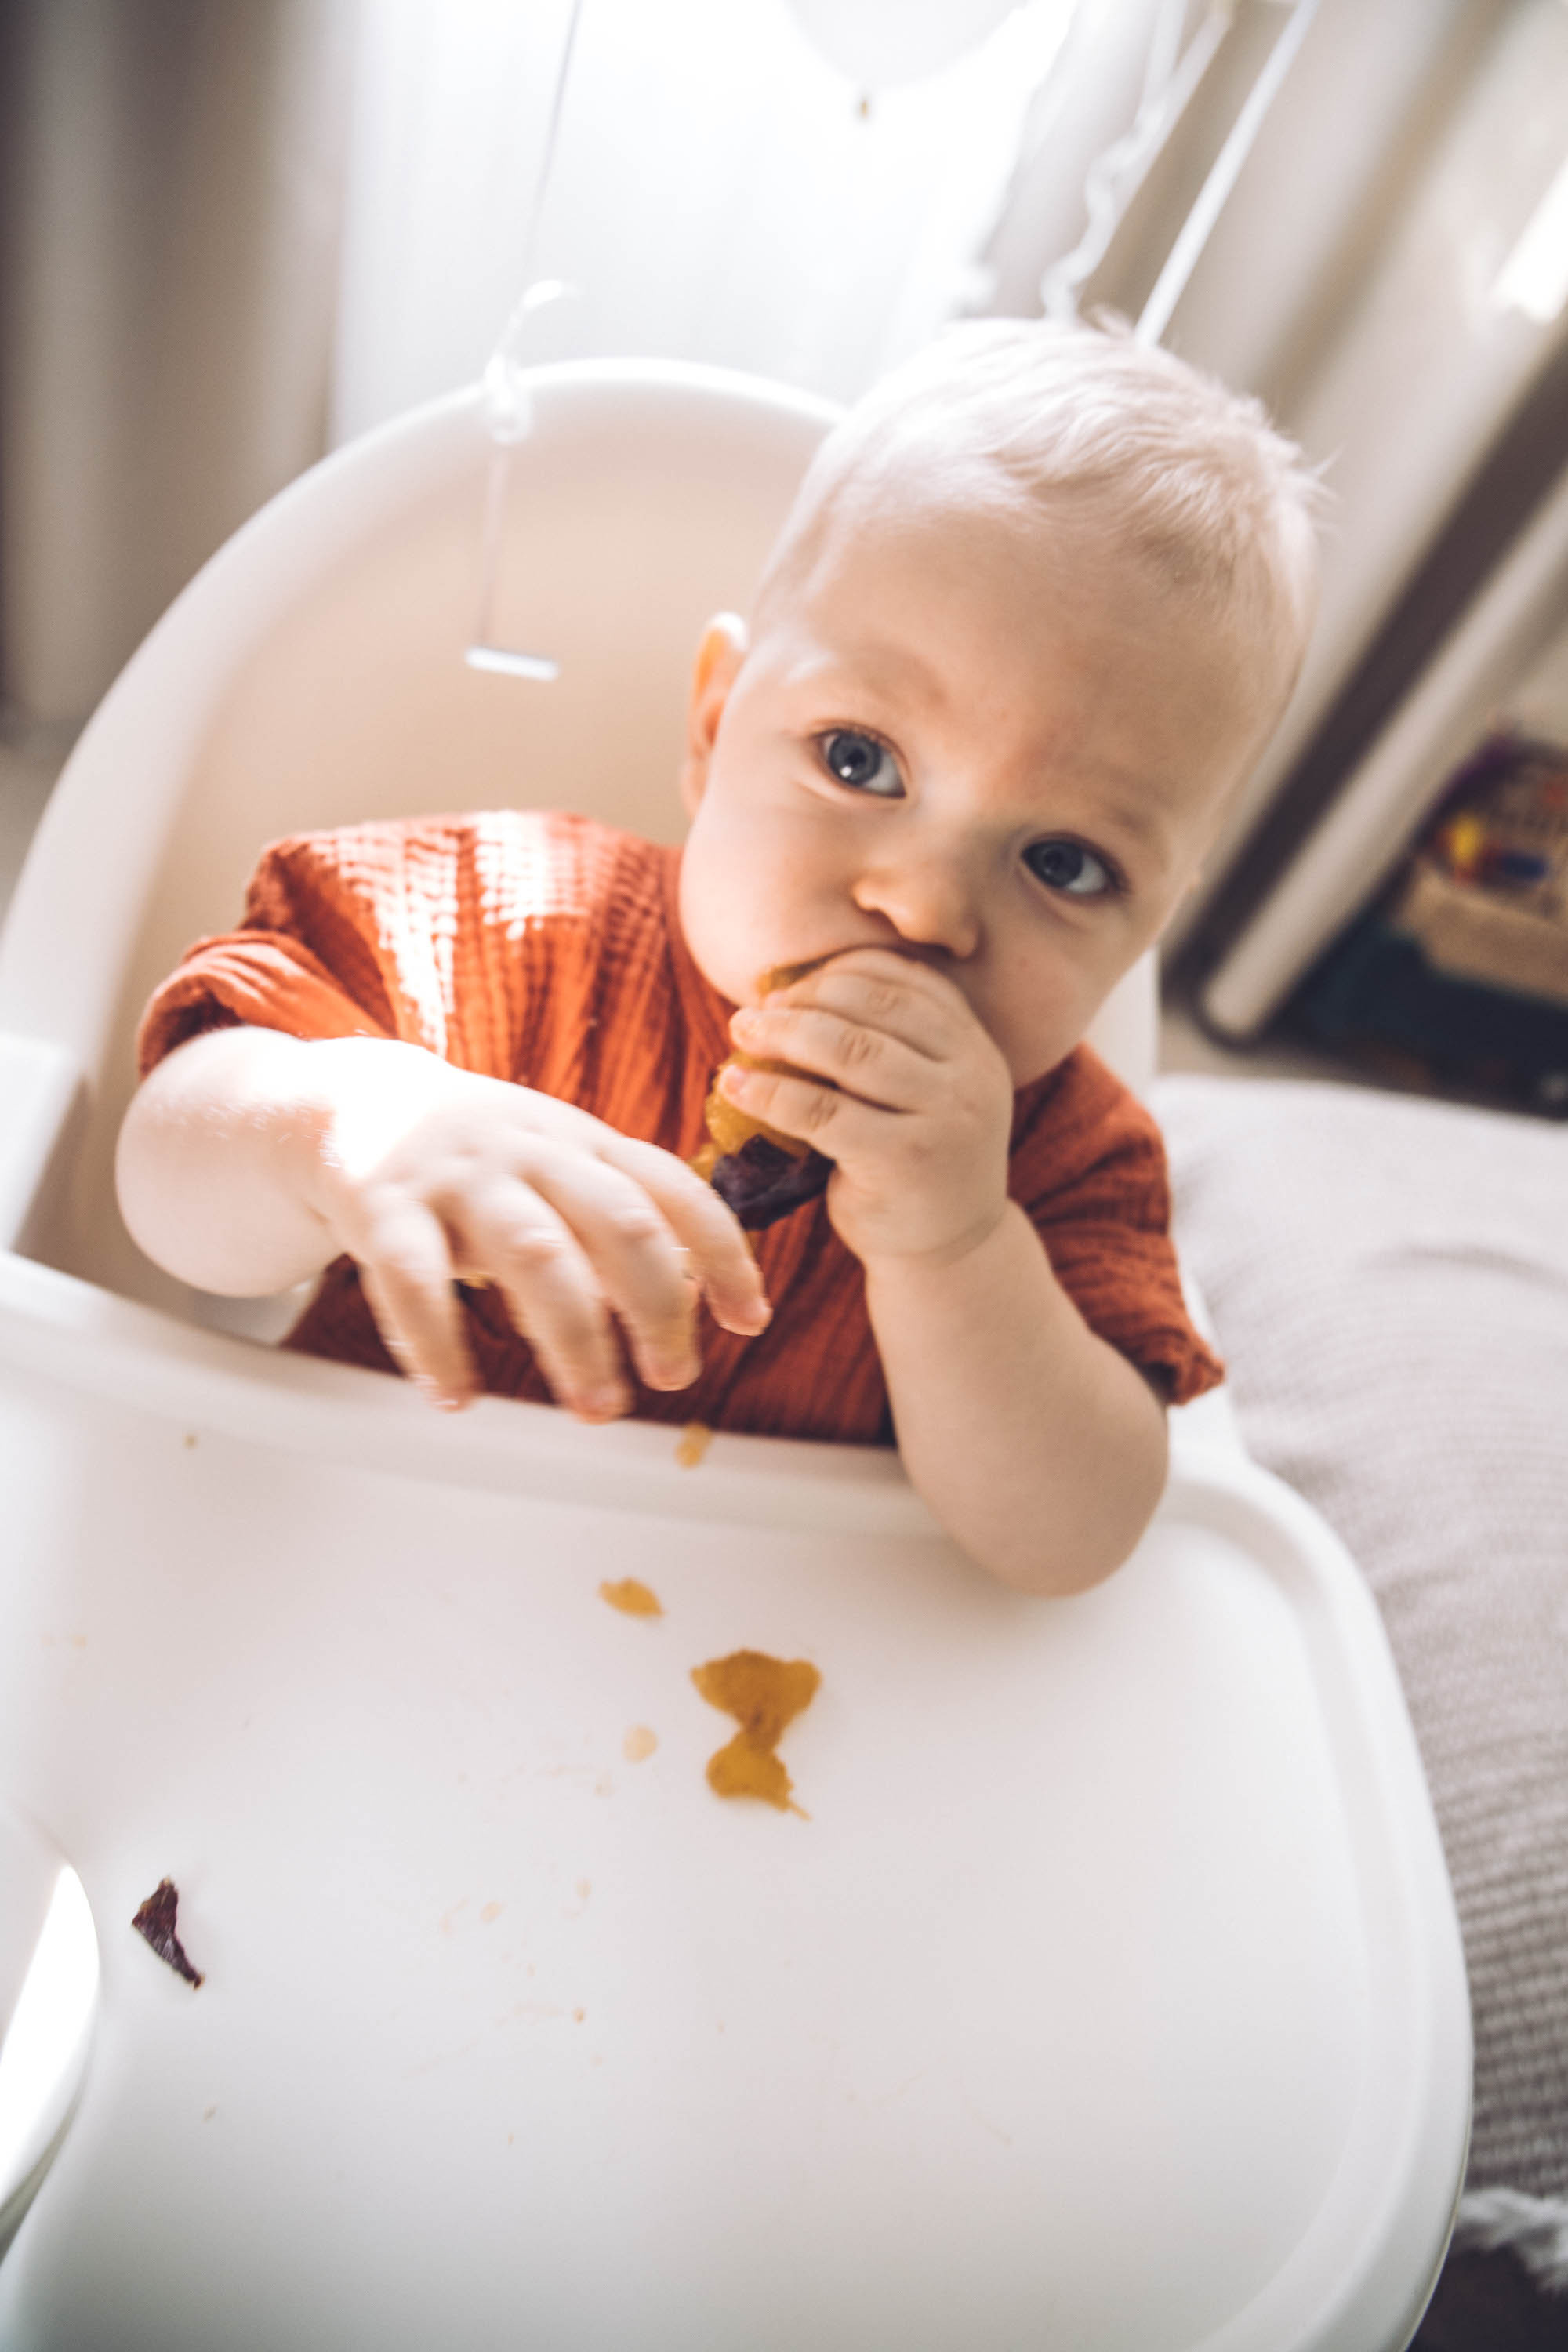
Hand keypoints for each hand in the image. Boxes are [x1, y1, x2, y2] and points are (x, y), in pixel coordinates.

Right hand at [304, 1041, 769, 1416]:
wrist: (355, 1106)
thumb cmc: (484, 1163)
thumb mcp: (560, 1170)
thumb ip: (619, 1228)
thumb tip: (691, 1303)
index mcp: (586, 1144)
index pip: (675, 1190)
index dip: (724, 1253)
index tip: (750, 1322)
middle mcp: (533, 1152)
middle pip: (620, 1221)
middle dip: (660, 1305)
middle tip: (674, 1378)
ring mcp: (460, 1176)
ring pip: (535, 1254)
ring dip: (575, 1338)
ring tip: (595, 1409)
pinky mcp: (384, 1204)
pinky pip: (413, 1280)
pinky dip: (437, 1345)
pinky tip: (456, 1400)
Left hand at [720, 949, 1012, 1266]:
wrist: (950, 1253)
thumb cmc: (915, 1164)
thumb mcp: (921, 1095)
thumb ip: (887, 1045)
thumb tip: (787, 992)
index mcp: (975, 1046)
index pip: (906, 979)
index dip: (840, 971)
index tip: (791, 984)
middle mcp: (971, 1075)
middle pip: (875, 1006)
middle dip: (805, 998)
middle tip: (755, 1011)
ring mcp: (945, 1118)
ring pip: (849, 1050)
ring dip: (783, 1034)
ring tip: (741, 1033)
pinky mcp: (904, 1160)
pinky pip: (823, 1111)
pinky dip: (771, 1092)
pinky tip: (736, 1085)